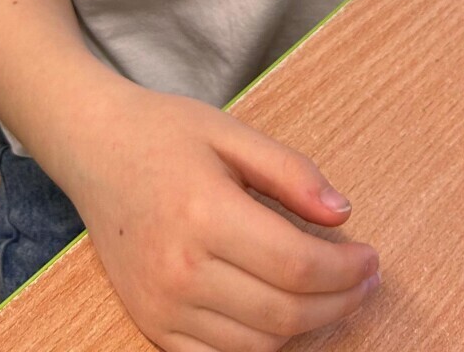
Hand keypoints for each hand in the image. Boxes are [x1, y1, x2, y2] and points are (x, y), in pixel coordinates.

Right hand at [65, 83, 379, 351]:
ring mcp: (162, 306)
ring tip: (331, 296)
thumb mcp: (232, 132)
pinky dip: (261, 347)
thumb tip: (343, 215)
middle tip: (365, 280)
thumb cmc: (164, 134)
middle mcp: (180, 269)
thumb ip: (291, 173)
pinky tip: (284, 316)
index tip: (371, 257)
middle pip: (283, 314)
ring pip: (257, 347)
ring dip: (307, 329)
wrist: (93, 149)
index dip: (346, 270)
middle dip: (339, 302)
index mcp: (204, 212)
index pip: (295, 264)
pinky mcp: (152, 325)